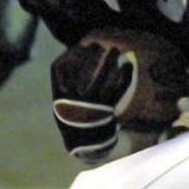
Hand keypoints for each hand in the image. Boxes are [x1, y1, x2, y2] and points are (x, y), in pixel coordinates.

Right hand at [50, 43, 133, 162]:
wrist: (84, 143)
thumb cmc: (72, 116)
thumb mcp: (60, 103)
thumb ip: (63, 83)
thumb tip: (71, 54)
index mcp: (60, 99)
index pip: (63, 70)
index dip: (73, 56)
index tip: (81, 45)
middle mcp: (76, 102)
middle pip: (85, 73)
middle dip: (93, 56)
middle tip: (99, 44)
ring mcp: (93, 106)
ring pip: (103, 80)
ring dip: (110, 63)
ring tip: (115, 50)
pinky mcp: (108, 111)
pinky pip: (118, 91)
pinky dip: (124, 78)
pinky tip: (128, 66)